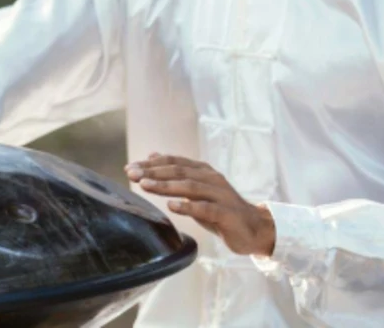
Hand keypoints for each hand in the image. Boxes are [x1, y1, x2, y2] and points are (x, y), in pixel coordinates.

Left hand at [126, 153, 275, 256]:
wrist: (254, 229)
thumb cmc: (221, 210)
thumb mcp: (197, 190)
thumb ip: (177, 174)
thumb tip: (152, 156)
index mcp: (203, 171)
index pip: (174, 162)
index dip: (151, 163)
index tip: (130, 167)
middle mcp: (211, 178)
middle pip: (179, 172)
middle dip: (153, 172)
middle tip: (131, 173)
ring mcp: (220, 195)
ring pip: (190, 186)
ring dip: (166, 185)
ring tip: (145, 185)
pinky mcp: (226, 213)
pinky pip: (205, 208)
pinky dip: (188, 206)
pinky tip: (172, 206)